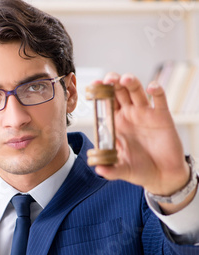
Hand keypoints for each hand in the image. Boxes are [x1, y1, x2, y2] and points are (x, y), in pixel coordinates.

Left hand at [92, 73, 193, 212]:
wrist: (162, 175)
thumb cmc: (140, 170)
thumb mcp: (122, 170)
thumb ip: (110, 170)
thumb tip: (98, 170)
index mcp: (116, 125)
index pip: (105, 105)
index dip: (99, 94)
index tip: (93, 86)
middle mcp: (129, 115)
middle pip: (119, 92)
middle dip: (113, 83)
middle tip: (108, 79)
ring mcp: (145, 114)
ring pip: (136, 91)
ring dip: (131, 82)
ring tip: (125, 79)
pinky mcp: (162, 116)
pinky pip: (159, 99)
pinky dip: (156, 90)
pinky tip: (151, 88)